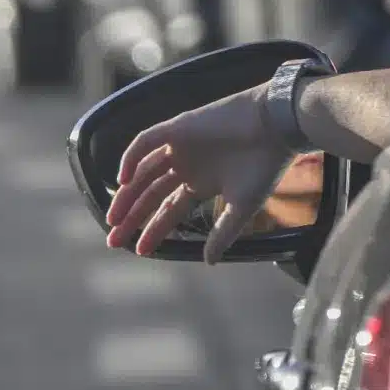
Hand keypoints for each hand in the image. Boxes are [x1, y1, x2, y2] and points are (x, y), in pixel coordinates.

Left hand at [106, 83, 297, 263]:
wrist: (276, 127)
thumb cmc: (264, 166)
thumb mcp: (242, 207)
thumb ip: (223, 233)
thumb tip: (209, 263)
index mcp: (201, 184)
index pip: (168, 210)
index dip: (153, 230)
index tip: (139, 251)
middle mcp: (186, 166)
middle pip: (150, 194)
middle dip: (132, 217)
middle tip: (113, 240)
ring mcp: (180, 146)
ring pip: (143, 171)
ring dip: (127, 194)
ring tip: (113, 218)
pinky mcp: (178, 127)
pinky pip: (145, 141)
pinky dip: (131, 157)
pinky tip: (124, 180)